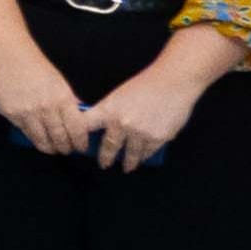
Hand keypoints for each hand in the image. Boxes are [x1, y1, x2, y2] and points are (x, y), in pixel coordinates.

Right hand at [0, 44, 90, 157]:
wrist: (9, 55)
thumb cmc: (36, 66)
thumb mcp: (59, 82)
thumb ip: (69, 101)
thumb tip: (78, 119)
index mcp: (62, 98)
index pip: (76, 129)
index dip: (80, 142)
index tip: (81, 147)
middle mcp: (45, 107)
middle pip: (59, 137)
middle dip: (65, 148)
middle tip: (66, 150)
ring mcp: (26, 112)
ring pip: (40, 139)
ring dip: (48, 147)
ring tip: (52, 149)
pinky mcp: (10, 113)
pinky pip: (24, 130)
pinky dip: (31, 136)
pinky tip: (36, 136)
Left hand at [76, 65, 206, 173]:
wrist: (173, 82)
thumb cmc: (146, 84)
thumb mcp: (119, 95)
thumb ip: (110, 112)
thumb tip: (103, 128)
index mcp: (108, 110)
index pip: (86, 127)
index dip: (78, 137)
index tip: (77, 146)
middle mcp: (122, 124)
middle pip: (109, 147)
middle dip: (106, 158)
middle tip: (104, 164)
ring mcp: (140, 133)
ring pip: (130, 154)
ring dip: (128, 162)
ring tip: (126, 167)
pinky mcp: (158, 138)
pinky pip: (148, 152)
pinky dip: (144, 156)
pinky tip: (142, 158)